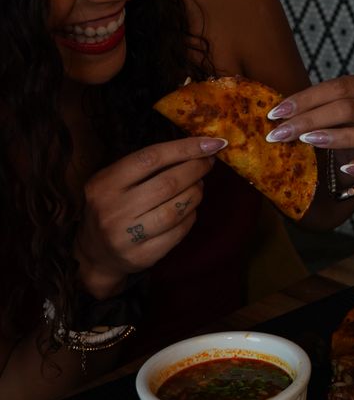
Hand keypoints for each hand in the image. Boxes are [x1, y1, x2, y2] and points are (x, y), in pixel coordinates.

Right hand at [74, 136, 226, 299]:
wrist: (96, 253)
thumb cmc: (114, 206)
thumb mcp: (116, 181)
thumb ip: (147, 166)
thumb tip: (196, 150)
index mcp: (105, 183)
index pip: (150, 158)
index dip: (185, 148)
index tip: (212, 143)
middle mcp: (113, 210)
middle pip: (167, 184)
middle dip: (196, 169)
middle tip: (209, 162)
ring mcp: (126, 236)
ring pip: (175, 210)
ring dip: (196, 194)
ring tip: (199, 186)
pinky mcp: (141, 256)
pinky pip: (178, 233)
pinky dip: (191, 216)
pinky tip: (190, 209)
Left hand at [264, 74, 353, 183]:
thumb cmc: (337, 124)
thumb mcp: (328, 107)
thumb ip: (311, 105)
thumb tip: (276, 113)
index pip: (339, 87)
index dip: (305, 98)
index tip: (276, 113)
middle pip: (347, 109)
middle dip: (308, 120)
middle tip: (279, 132)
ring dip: (331, 137)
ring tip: (304, 141)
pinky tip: (345, 168)